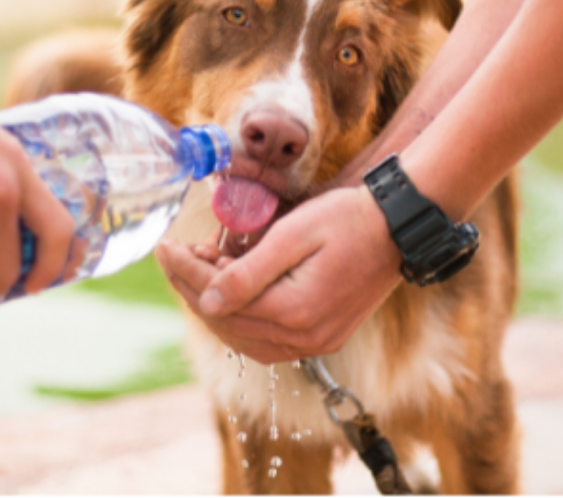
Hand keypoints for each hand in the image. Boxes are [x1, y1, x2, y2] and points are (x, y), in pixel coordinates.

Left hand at [156, 186, 403, 363]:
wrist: (398, 228)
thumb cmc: (348, 219)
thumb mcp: (294, 234)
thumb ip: (248, 272)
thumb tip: (206, 300)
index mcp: (295, 311)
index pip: (221, 299)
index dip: (186, 272)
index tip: (164, 247)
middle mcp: (304, 338)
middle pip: (228, 323)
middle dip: (193, 288)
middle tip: (175, 255)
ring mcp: (316, 342)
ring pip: (244, 338)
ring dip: (215, 306)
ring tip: (199, 269)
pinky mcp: (323, 337)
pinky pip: (267, 341)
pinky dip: (241, 319)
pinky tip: (229, 293)